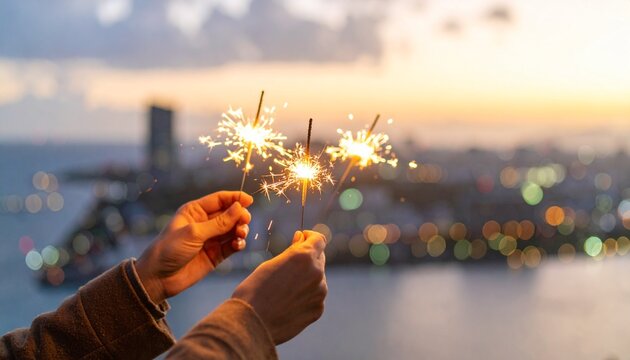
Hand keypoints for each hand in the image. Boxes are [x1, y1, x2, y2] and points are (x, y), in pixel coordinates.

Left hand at [136, 191, 252, 303]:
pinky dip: (238, 243)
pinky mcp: (215, 254)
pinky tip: (238, 245)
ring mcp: (211, 239)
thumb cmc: (169, 249)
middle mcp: (204, 223)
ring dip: (240, 230)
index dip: (235, 198)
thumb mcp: (194, 233)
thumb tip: (239, 208)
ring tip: (240, 235)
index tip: (250, 200)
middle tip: (244, 222)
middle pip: (230, 214)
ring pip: (233, 230)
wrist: (158, 278)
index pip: (220, 199)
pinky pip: (232, 245)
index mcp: (195, 211)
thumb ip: (219, 222)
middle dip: (240, 216)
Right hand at [232, 230, 327, 344]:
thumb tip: (301, 238)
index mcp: (304, 257)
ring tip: (284, 289)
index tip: (301, 239)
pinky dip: (306, 296)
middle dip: (307, 258)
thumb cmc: (255, 289)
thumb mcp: (271, 263)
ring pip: (318, 278)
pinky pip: (315, 296)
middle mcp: (317, 272)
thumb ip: (292, 251)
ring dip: (307, 278)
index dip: (309, 237)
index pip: (319, 239)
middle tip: (288, 266)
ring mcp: (320, 293)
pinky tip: (288, 302)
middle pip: (319, 258)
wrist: (251, 323)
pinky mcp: (318, 309)